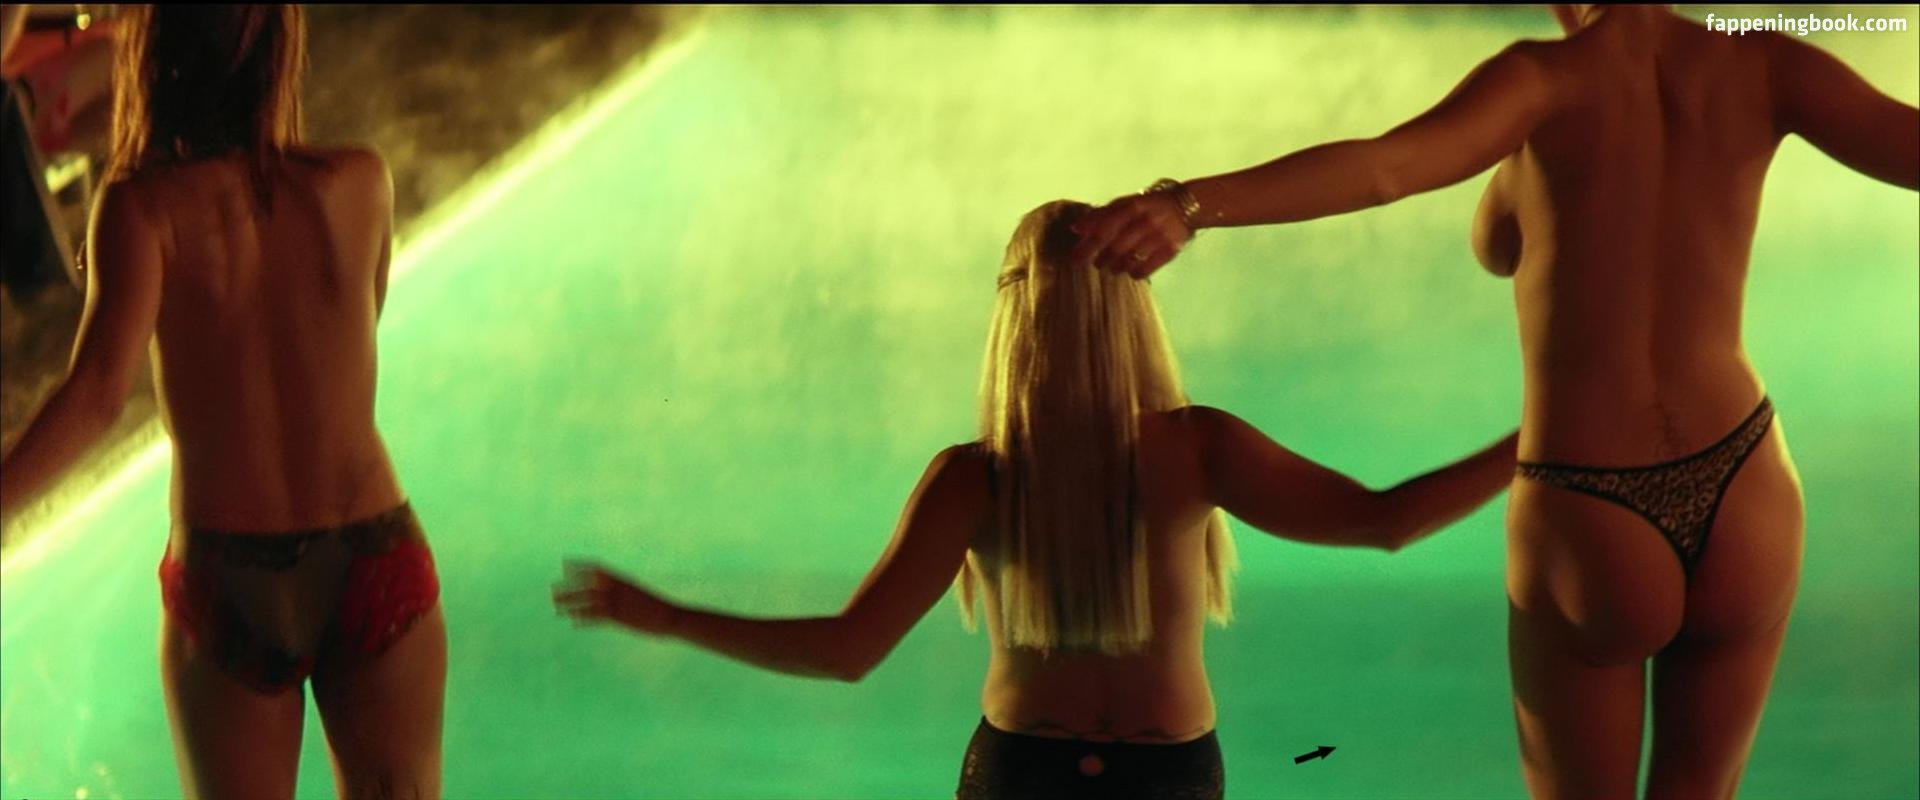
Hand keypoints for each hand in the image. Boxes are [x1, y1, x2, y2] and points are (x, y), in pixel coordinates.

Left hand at [553, 560, 676, 633]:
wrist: (670, 616)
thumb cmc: (655, 605)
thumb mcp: (638, 591)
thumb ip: (623, 588)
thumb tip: (613, 586)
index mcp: (622, 579)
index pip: (596, 568)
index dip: (580, 566)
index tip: (565, 564)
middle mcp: (617, 589)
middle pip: (587, 585)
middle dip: (569, 587)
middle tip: (552, 589)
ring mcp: (617, 603)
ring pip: (587, 601)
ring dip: (570, 603)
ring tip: (555, 606)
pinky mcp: (618, 618)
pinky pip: (596, 617)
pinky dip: (583, 619)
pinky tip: (573, 621)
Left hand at [1069, 191, 1192, 277]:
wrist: (1187, 206)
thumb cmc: (1149, 205)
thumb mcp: (1128, 203)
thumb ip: (1103, 214)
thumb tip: (1076, 229)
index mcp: (1133, 206)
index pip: (1104, 229)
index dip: (1087, 245)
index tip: (1074, 257)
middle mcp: (1145, 221)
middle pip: (1114, 248)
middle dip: (1099, 260)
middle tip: (1095, 263)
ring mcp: (1159, 236)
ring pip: (1128, 261)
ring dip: (1114, 267)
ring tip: (1111, 267)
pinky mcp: (1170, 250)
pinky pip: (1145, 269)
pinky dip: (1133, 273)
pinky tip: (1130, 271)